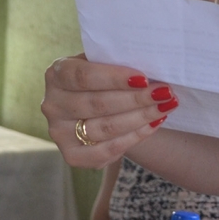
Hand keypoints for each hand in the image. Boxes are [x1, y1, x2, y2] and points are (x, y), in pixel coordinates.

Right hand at [42, 54, 178, 167]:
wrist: (97, 108)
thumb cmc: (103, 80)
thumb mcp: (102, 65)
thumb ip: (115, 63)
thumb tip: (151, 64)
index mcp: (57, 74)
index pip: (83, 76)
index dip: (114, 78)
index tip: (144, 78)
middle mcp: (52, 104)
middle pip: (98, 104)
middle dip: (137, 99)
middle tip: (165, 93)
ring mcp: (59, 132)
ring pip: (105, 128)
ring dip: (141, 118)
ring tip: (166, 107)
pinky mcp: (72, 155)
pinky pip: (105, 151)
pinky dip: (133, 137)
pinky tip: (153, 124)